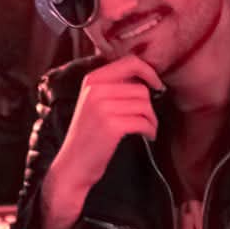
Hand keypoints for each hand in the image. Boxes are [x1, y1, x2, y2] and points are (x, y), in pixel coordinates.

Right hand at [40, 56, 162, 228]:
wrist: (72, 166)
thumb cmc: (89, 137)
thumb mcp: (95, 104)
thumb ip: (114, 87)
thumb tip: (147, 77)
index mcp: (92, 80)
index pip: (129, 62)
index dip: (149, 72)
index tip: (157, 85)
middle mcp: (95, 90)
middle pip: (141, 88)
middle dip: (150, 106)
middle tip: (147, 120)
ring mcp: (102, 107)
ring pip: (144, 104)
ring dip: (151, 120)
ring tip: (146, 130)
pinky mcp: (111, 125)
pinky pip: (143, 121)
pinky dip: (150, 130)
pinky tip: (146, 136)